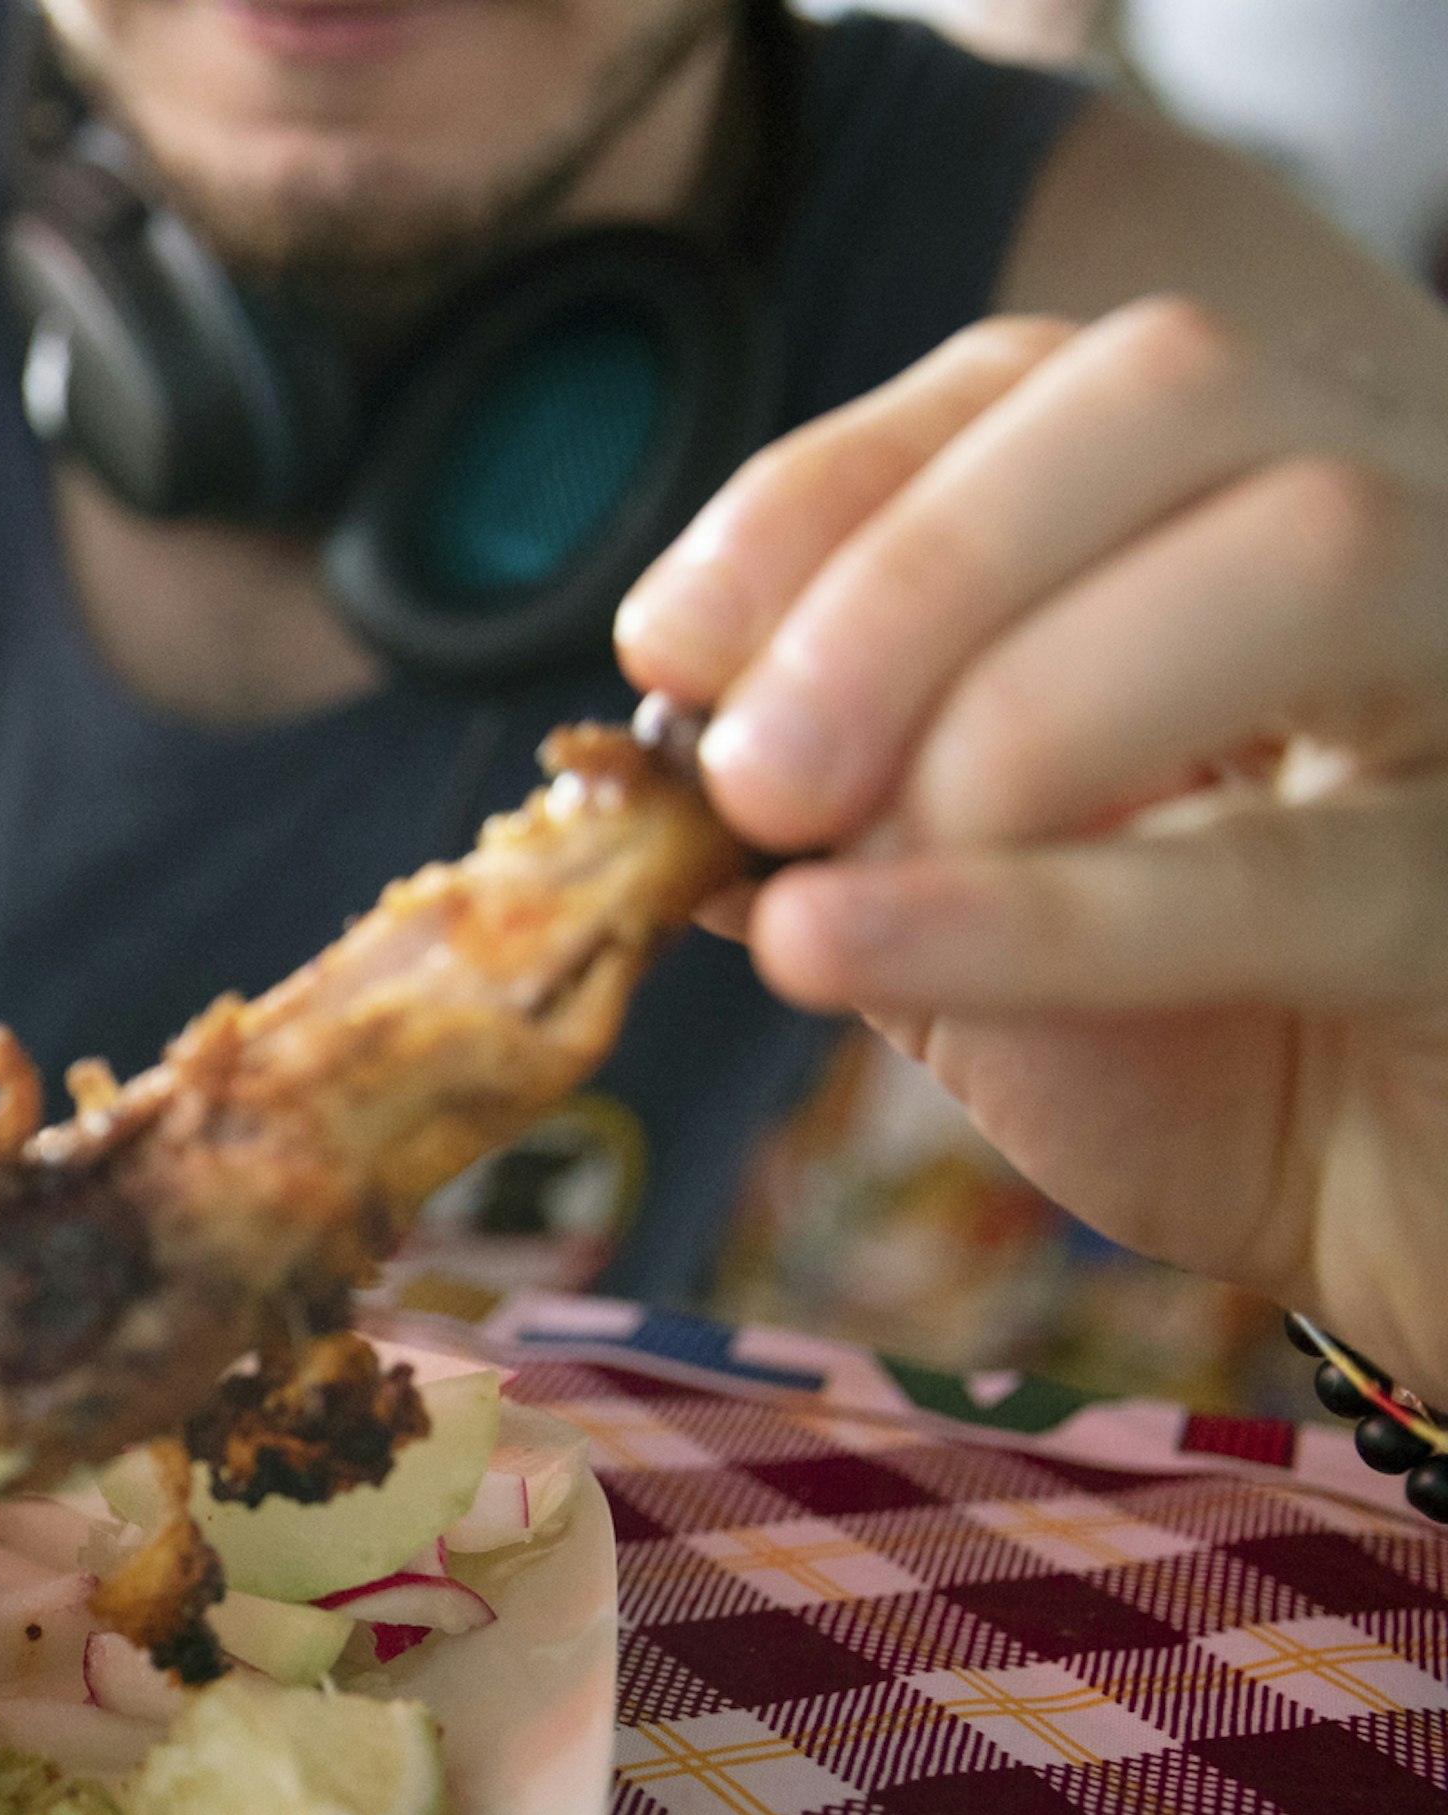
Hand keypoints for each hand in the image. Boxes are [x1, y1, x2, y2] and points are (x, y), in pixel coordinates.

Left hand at [618, 300, 1447, 1389]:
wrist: (1403, 1224)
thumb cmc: (1200, 1040)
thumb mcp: (972, 899)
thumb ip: (842, 806)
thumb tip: (656, 756)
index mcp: (1234, 493)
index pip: (1033, 377)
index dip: (826, 489)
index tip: (667, 646)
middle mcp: (1403, 520)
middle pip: (1171, 390)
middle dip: (910, 571)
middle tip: (751, 774)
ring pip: (1299, 550)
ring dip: (1001, 706)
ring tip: (817, 868)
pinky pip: (1290, 870)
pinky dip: (1031, 914)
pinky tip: (840, 948)